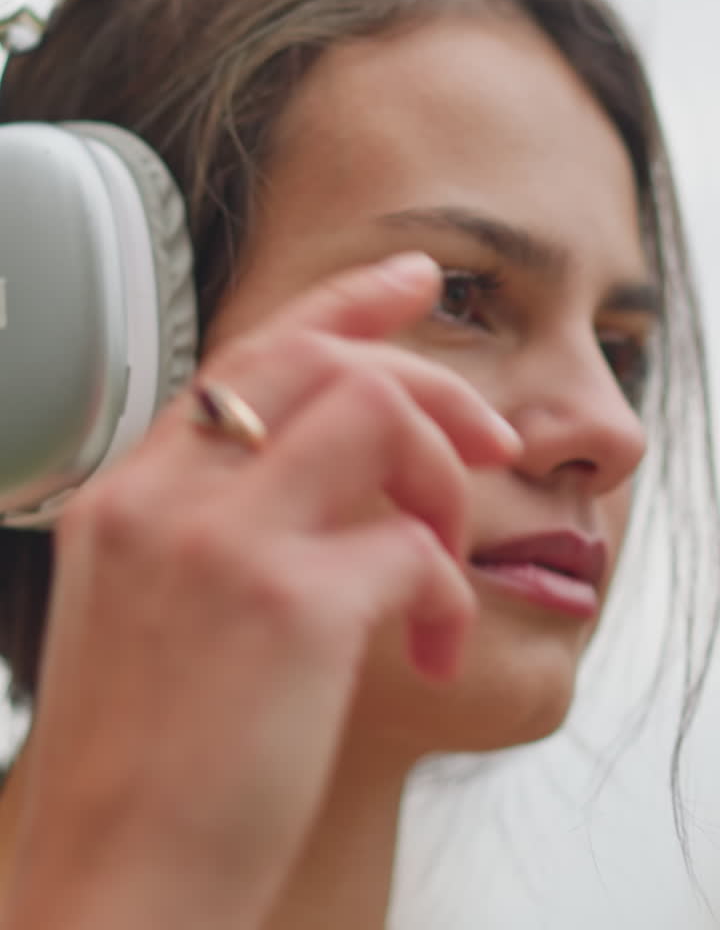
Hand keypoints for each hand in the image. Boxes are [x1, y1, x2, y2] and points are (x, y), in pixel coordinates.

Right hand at [1, 253, 519, 929]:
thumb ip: (214, 524)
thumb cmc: (140, 770)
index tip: (410, 282)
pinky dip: (444, 591)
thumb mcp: (147, 614)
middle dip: (430, 381)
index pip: (249, 356)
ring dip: (444, 480)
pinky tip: (427, 649)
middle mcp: (167, 499)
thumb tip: (336, 481)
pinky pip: (412, 546)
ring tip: (446, 559)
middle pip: (324, 361)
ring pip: (377, 415)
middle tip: (490, 436)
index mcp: (128, 496)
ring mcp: (222, 544)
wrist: (109, 889)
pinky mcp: (287, 608)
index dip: (343, 305)